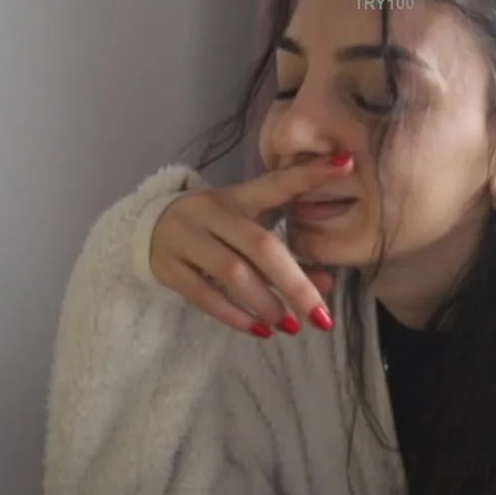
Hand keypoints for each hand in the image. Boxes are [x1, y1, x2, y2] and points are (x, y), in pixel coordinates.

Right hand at [149, 155, 352, 336]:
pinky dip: (236, 316)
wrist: (147, 229)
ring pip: (233, 273)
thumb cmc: (215, 230)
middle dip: (296, 284)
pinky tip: (261, 330)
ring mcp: (186, 239)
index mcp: (237, 196)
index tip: (348, 164)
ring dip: (267, 303)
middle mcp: (211, 212)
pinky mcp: (168, 268)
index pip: (278, 183)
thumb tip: (327, 285)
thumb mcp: (248, 228)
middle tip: (322, 317)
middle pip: (260, 246)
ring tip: (292, 326)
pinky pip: (204, 296)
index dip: (310, 175)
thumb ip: (289, 253)